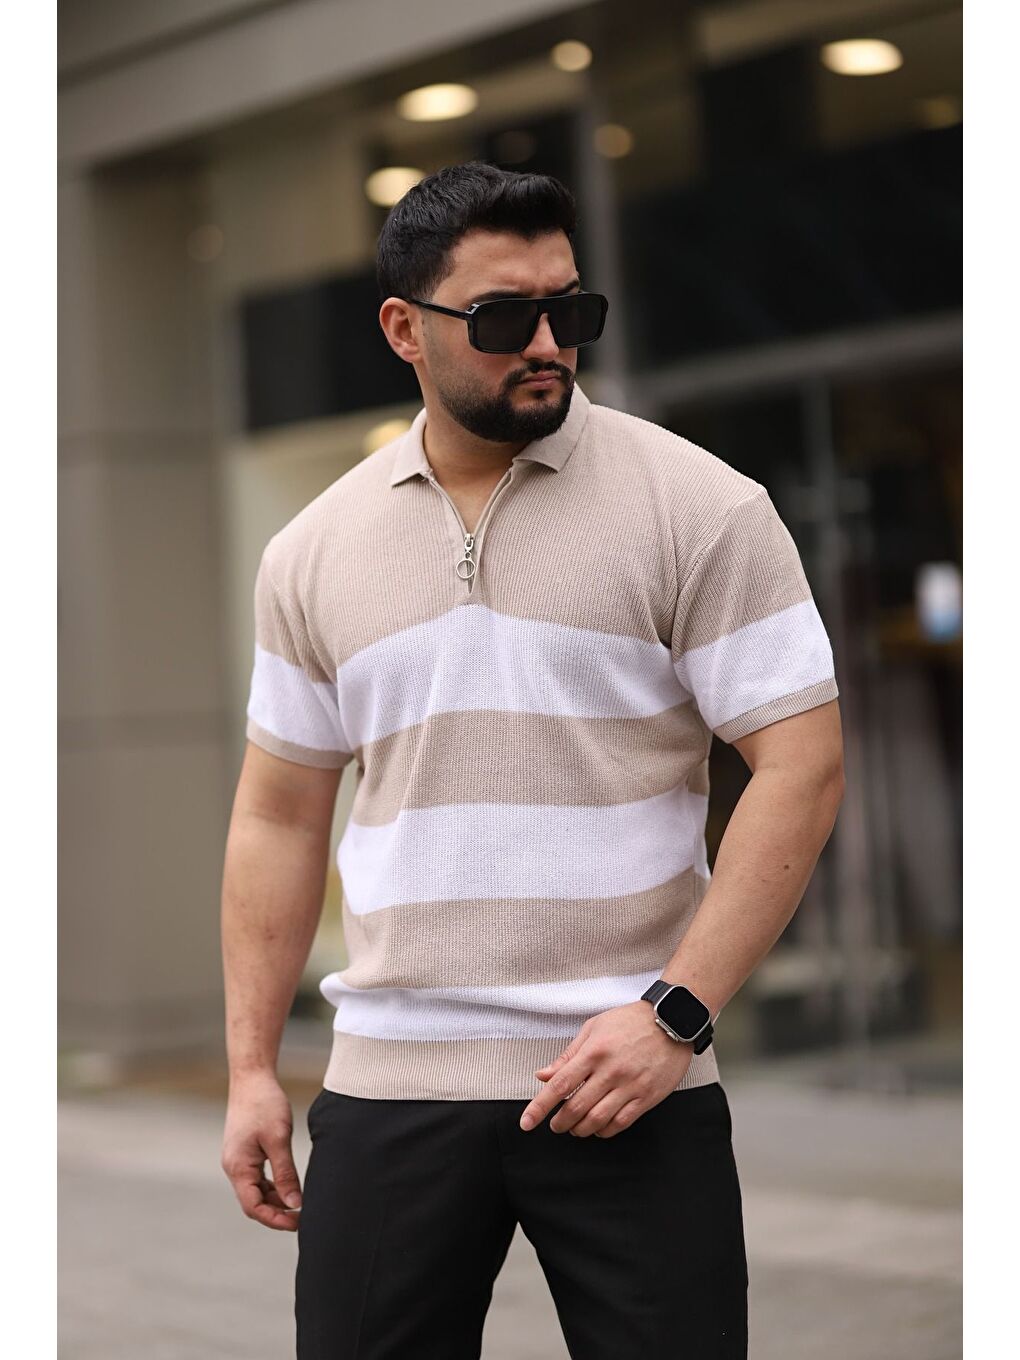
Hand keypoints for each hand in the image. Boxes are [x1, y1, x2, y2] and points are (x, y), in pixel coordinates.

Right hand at [221, 1070, 302, 1230]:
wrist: (252, 1078)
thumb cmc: (264, 1104)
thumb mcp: (278, 1139)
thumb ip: (285, 1174)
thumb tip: (295, 1203)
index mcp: (238, 1167)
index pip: (253, 1207)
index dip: (275, 1219)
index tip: (298, 1222)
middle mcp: (234, 1167)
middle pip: (253, 1202)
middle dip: (276, 1212)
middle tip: (303, 1216)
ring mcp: (238, 1159)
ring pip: (256, 1191)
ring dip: (275, 1199)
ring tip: (299, 1202)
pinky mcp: (244, 1152)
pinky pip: (257, 1178)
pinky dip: (272, 1185)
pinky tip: (289, 1185)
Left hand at [520, 1001, 693, 1138]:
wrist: (672, 1021)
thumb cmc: (630, 1021)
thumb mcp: (594, 1028)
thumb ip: (568, 1055)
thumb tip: (543, 1075)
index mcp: (594, 1052)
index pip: (560, 1084)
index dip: (540, 1107)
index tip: (527, 1122)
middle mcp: (610, 1071)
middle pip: (576, 1107)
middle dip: (560, 1122)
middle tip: (555, 1125)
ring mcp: (630, 1085)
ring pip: (597, 1120)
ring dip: (580, 1129)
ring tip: (575, 1128)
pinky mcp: (647, 1097)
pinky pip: (621, 1123)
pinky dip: (604, 1131)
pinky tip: (598, 1128)